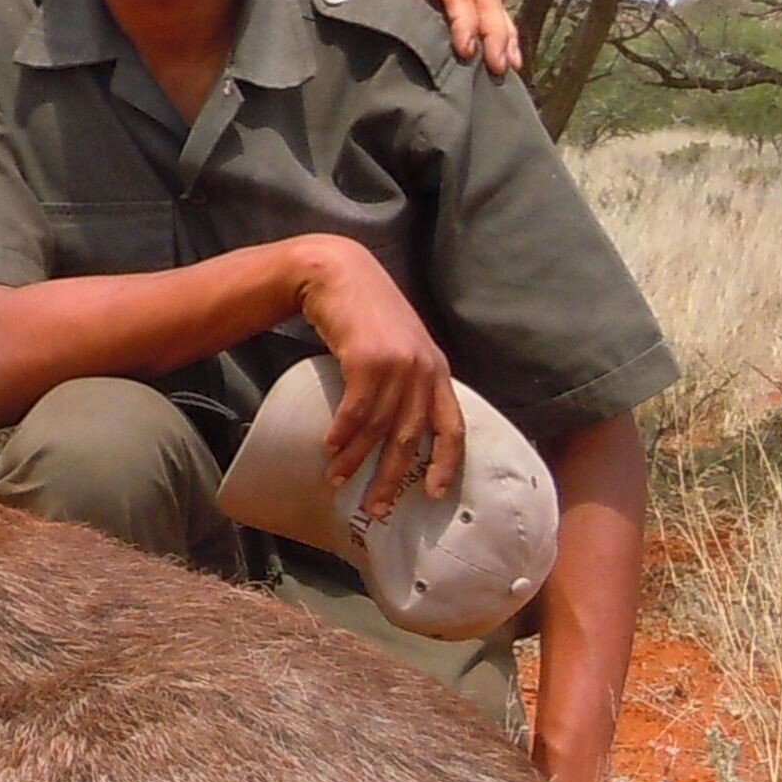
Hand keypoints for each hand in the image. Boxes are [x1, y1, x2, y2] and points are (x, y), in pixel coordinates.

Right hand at [287, 239, 462, 523]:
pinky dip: (342, 433)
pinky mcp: (368, 358)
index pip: (453, 427)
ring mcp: (398, 364)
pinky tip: (328, 448)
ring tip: (337, 481)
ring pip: (379, 428)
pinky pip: (356, 408)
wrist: (339, 273)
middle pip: (411, 437)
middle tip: (377, 508)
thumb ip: (406, 381)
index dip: (446, 463)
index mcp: (437, 372)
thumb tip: (394, 429)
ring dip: (356, 460)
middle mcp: (424, 370)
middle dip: (392, 478)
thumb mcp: (398, 347)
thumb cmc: (365, 312)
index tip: (432, 494)